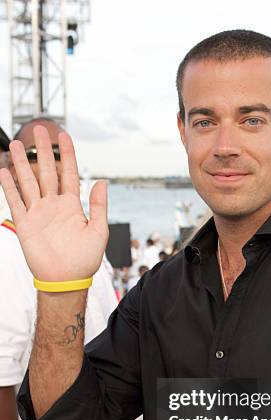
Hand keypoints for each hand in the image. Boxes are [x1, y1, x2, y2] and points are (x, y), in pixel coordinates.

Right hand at [0, 126, 108, 281]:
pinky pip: (15, 202)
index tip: (64, 136)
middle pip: (47, 171)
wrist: (66, 280)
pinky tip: (4, 172)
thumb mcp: (99, 230)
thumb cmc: (85, 259)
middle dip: (43, 151)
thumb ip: (99, 206)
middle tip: (39, 130)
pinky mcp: (25, 225)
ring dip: (22, 164)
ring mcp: (39, 214)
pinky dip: (9, 187)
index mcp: (73, 206)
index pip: (69, 173)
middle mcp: (54, 206)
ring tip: (17, 145)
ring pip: (28, 182)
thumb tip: (102, 181)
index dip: (67, 154)